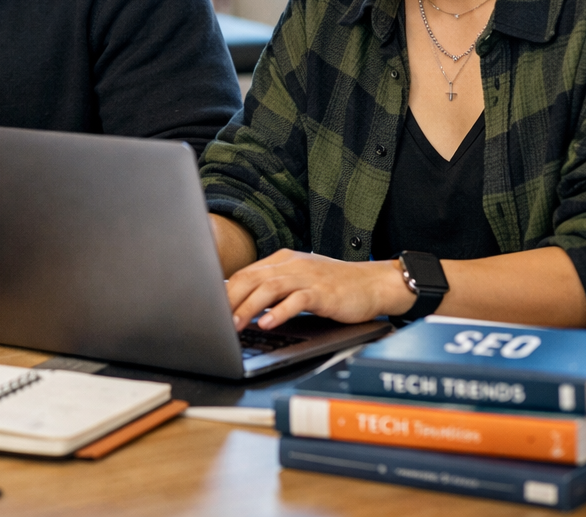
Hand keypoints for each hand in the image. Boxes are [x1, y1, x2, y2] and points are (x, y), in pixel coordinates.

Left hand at [225, 249, 414, 329]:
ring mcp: (307, 277)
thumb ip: (275, 289)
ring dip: (248, 307)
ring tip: (235, 324)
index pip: (245, 273)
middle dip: (230, 299)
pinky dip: (279, 312)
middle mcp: (291, 265)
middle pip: (251, 278)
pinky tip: (267, 323)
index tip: (211, 309)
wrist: (374, 283)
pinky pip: (296, 300)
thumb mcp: (301, 282)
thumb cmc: (336, 286)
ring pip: (268, 288)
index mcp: (282, 260)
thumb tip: (242, 305)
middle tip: (216, 319)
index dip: (226, 291)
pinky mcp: (322, 292)